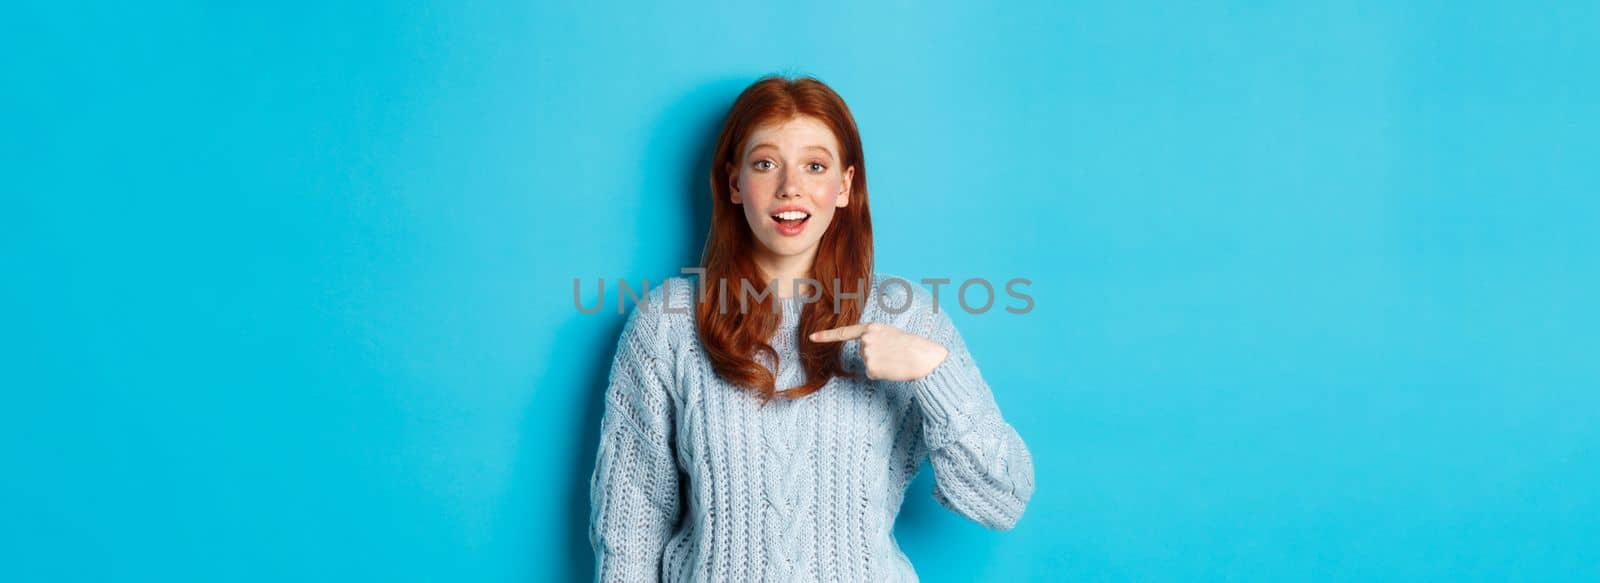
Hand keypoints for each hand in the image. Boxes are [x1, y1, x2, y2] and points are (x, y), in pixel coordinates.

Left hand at [809, 322, 948, 380]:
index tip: (812, 337)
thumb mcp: (891, 334)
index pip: (844, 332)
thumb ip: (875, 338)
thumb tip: (866, 350)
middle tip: (894, 353)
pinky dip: (882, 374)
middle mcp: (866, 339)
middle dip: (876, 356)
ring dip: (880, 365)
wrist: (924, 358)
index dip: (826, 336)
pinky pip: (872, 374)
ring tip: (895, 360)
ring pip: (868, 364)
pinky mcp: (871, 368)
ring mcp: (867, 354)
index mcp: (872, 327)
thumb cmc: (912, 346)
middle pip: (862, 352)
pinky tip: (893, 369)